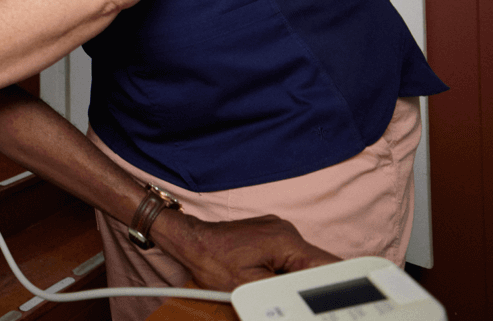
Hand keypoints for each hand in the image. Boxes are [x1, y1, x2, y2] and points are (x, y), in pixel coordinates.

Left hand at [156, 212, 340, 290]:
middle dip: (315, 286)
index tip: (344, 303)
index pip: (328, 266)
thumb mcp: (248, 286)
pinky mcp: (272, 235)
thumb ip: (282, 293)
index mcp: (287, 241)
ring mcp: (279, 231)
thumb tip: (305, 301)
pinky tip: (271, 280)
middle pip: (319, 266)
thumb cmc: (211, 259)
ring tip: (277, 289)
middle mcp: (287, 231)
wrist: (189, 240)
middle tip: (305, 303)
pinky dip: (288, 272)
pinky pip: (291, 257)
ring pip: (305, 262)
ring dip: (299, 280)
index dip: (340, 285)